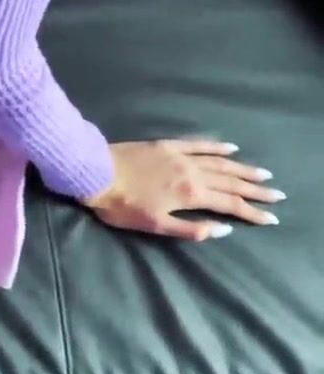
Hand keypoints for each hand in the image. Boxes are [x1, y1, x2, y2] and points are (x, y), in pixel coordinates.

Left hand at [82, 140, 284, 239]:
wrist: (95, 173)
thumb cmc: (122, 205)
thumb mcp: (155, 225)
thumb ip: (191, 229)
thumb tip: (222, 229)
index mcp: (191, 195)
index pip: (230, 204)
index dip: (252, 212)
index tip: (271, 218)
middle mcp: (192, 173)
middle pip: (231, 182)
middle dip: (256, 190)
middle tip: (277, 194)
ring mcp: (180, 156)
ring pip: (220, 162)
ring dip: (243, 169)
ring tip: (263, 174)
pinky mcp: (167, 145)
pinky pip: (198, 144)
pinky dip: (216, 146)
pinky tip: (230, 148)